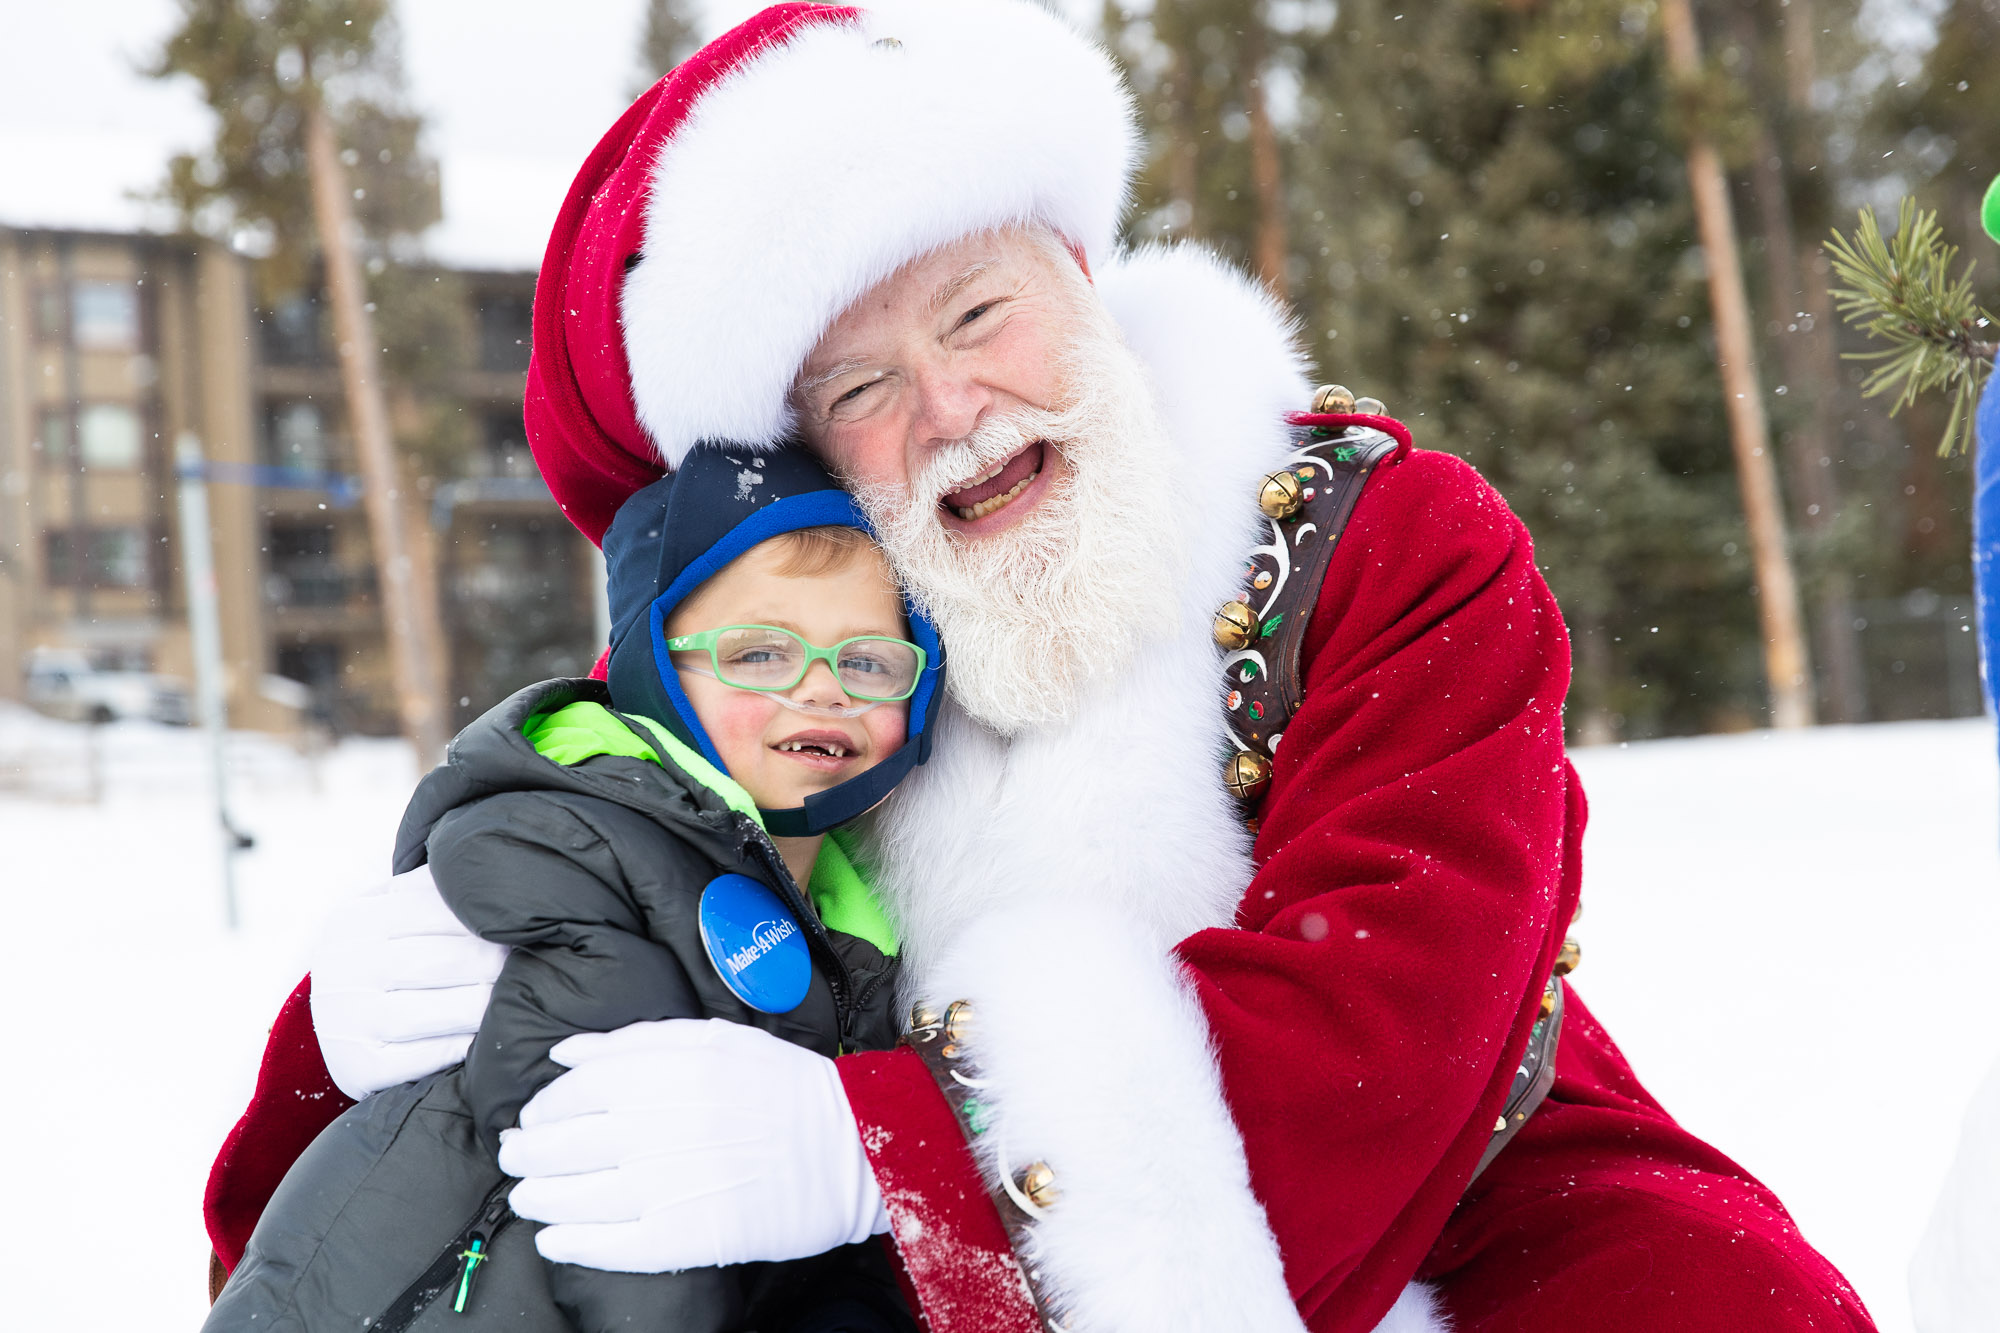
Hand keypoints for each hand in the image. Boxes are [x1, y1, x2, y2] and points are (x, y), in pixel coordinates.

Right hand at [309, 864, 508, 1099]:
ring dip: (488, 1004)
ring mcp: (348, 1021)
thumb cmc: (380, 957)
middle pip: (442, 960)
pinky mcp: (359, 1068)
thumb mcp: (387, 912)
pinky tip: (493, 1036)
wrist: (329, 1025)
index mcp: (355, 920)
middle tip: (542, 960)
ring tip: (523, 996)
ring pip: (437, 1011)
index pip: (432, 909)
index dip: (486, 918)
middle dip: (497, 962)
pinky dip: (465, 1047)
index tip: (529, 921)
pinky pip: (426, 1057)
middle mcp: (345, 968)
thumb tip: (499, 869)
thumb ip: (429, 890)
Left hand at [498, 1018, 886, 1272]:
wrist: (852, 1149)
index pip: (574, 1091)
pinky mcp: (686, 1237)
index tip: (532, 1118)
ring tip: (527, 1197)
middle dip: (527, 1154)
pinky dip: (572, 1243)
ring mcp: (670, 1185)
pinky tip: (554, 1239)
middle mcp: (659, 1126)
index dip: (543, 1108)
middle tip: (515, 1157)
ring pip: (575, 1196)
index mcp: (666, 1071)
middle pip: (562, 1144)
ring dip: (538, 1197)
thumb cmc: (787, 1087)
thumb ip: (636, 1041)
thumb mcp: (716, 1040)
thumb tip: (566, 1054)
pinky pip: (610, 1244)